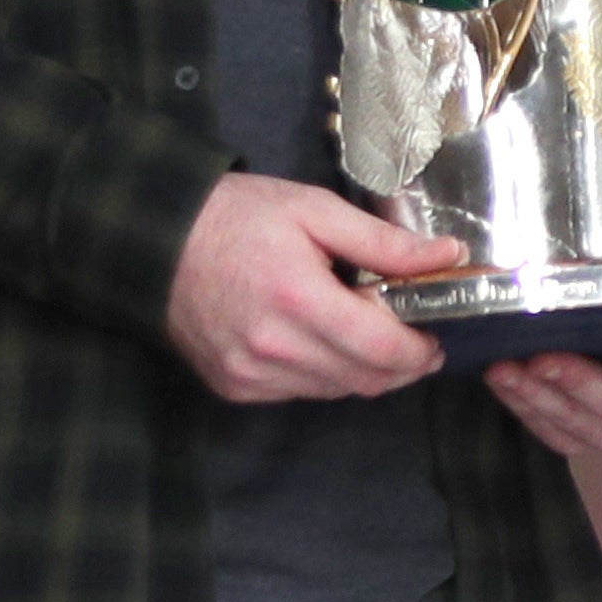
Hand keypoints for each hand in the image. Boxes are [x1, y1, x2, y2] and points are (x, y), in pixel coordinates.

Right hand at [165, 176, 462, 402]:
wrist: (153, 240)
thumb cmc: (236, 215)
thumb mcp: (314, 210)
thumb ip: (385, 241)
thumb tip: (449, 256)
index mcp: (300, 299)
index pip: (385, 351)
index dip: (421, 351)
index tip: (435, 335)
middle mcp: (275, 348)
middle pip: (366, 380)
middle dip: (400, 364)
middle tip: (411, 335)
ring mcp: (251, 374)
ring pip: (337, 391)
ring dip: (362, 369)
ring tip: (362, 330)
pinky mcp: (234, 387)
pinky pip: (300, 392)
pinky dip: (322, 373)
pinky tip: (316, 339)